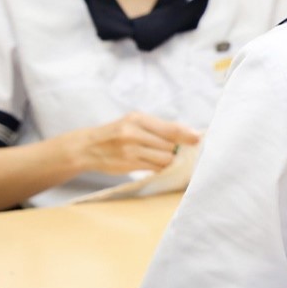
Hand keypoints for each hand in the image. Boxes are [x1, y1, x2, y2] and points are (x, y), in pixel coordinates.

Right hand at [70, 112, 199, 175]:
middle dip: (177, 149)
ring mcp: (130, 150)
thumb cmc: (116, 134)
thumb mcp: (133, 123)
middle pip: (170, 145)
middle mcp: (134, 133)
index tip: (199, 138)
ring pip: (164, 158)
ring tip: (163, 157)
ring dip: (169, 160)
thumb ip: (157, 128)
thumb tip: (188, 134)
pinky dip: (160, 167)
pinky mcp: (128, 164)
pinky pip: (155, 168)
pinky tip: (157, 164)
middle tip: (180, 151)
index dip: (187, 134)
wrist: (87, 147)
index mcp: (138, 118)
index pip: (169, 128)